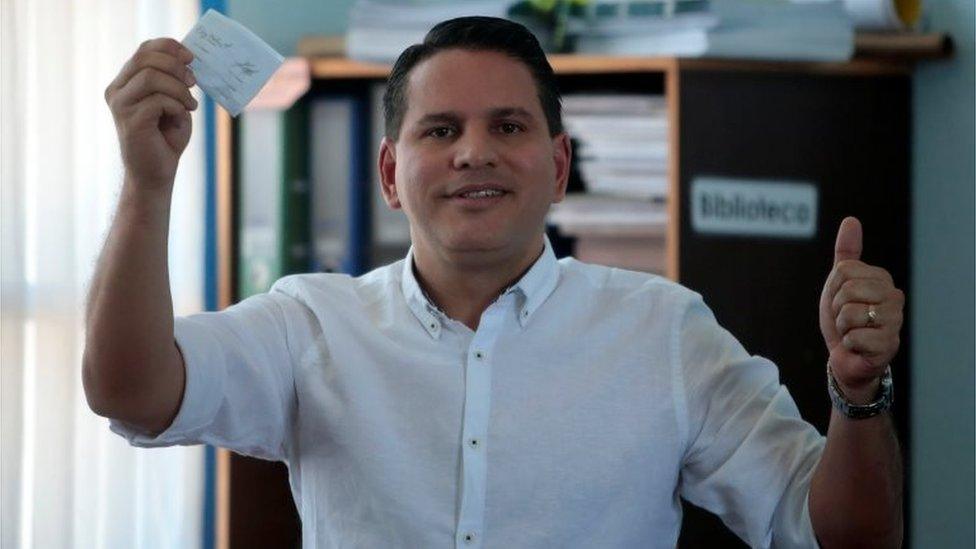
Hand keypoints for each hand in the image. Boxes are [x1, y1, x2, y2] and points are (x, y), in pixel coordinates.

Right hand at [104, 38, 198, 190]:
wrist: (156, 173)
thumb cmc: (166, 139)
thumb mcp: (174, 102)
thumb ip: (174, 81)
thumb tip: (186, 59)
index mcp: (126, 82)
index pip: (143, 50)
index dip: (168, 47)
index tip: (190, 57)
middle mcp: (117, 90)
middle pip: (145, 58)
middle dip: (176, 66)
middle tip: (193, 83)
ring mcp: (120, 104)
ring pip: (151, 76)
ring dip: (178, 89)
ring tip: (190, 105)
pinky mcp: (130, 120)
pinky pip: (158, 100)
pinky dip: (176, 106)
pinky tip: (180, 117)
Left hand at [818, 217, 904, 402]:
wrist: (846, 357)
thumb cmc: (844, 319)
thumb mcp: (839, 283)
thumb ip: (846, 252)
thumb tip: (851, 220)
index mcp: (881, 279)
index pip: (844, 270)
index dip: (833, 288)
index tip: (841, 301)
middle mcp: (894, 297)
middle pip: (847, 290)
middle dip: (837, 308)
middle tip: (846, 320)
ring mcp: (894, 321)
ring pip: (850, 313)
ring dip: (842, 327)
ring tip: (852, 332)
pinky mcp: (889, 345)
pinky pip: (854, 336)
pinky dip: (848, 344)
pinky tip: (858, 347)